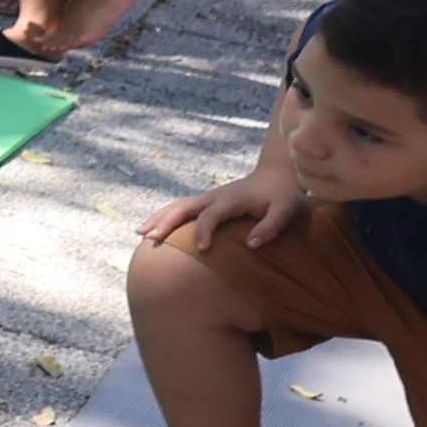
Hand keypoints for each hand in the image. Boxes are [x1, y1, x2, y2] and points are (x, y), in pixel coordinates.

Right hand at [140, 168, 307, 254]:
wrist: (276, 175)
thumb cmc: (282, 197)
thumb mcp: (286, 210)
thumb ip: (271, 227)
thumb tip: (251, 246)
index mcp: (231, 199)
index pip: (211, 215)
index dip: (205, 232)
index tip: (203, 250)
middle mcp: (215, 196)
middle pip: (183, 207)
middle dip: (165, 222)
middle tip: (150, 238)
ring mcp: (208, 197)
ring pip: (177, 206)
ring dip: (159, 218)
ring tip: (140, 234)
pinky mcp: (207, 201)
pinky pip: (180, 207)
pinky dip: (165, 216)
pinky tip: (154, 228)